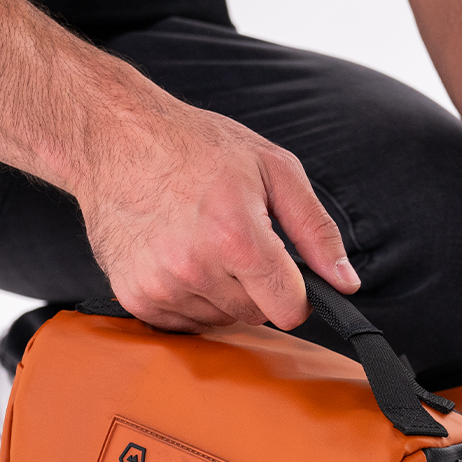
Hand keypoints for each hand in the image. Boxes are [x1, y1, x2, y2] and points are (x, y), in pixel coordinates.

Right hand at [74, 98, 357, 331]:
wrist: (114, 138)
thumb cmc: (196, 146)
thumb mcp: (273, 169)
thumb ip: (316, 230)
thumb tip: (346, 282)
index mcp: (237, 237)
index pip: (289, 310)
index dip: (297, 293)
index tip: (286, 271)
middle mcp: (195, 268)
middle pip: (255, 315)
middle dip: (257, 287)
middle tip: (236, 240)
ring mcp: (160, 286)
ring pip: (219, 320)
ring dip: (221, 293)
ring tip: (202, 242)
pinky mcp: (134, 297)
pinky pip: (183, 322)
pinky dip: (189, 298)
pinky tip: (177, 257)